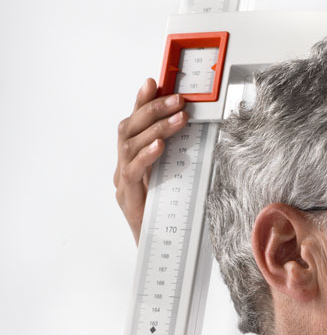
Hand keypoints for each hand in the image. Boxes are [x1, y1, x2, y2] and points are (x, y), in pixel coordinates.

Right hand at [114, 78, 187, 243]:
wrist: (161, 253)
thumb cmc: (170, 217)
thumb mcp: (178, 179)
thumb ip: (180, 158)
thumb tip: (196, 132)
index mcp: (132, 161)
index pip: (134, 124)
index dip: (142, 102)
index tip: (154, 82)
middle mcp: (122, 169)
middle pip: (128, 129)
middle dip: (152, 109)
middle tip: (177, 98)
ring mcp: (122, 184)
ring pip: (129, 146)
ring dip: (155, 127)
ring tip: (178, 118)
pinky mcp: (128, 200)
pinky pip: (132, 171)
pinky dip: (146, 155)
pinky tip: (159, 145)